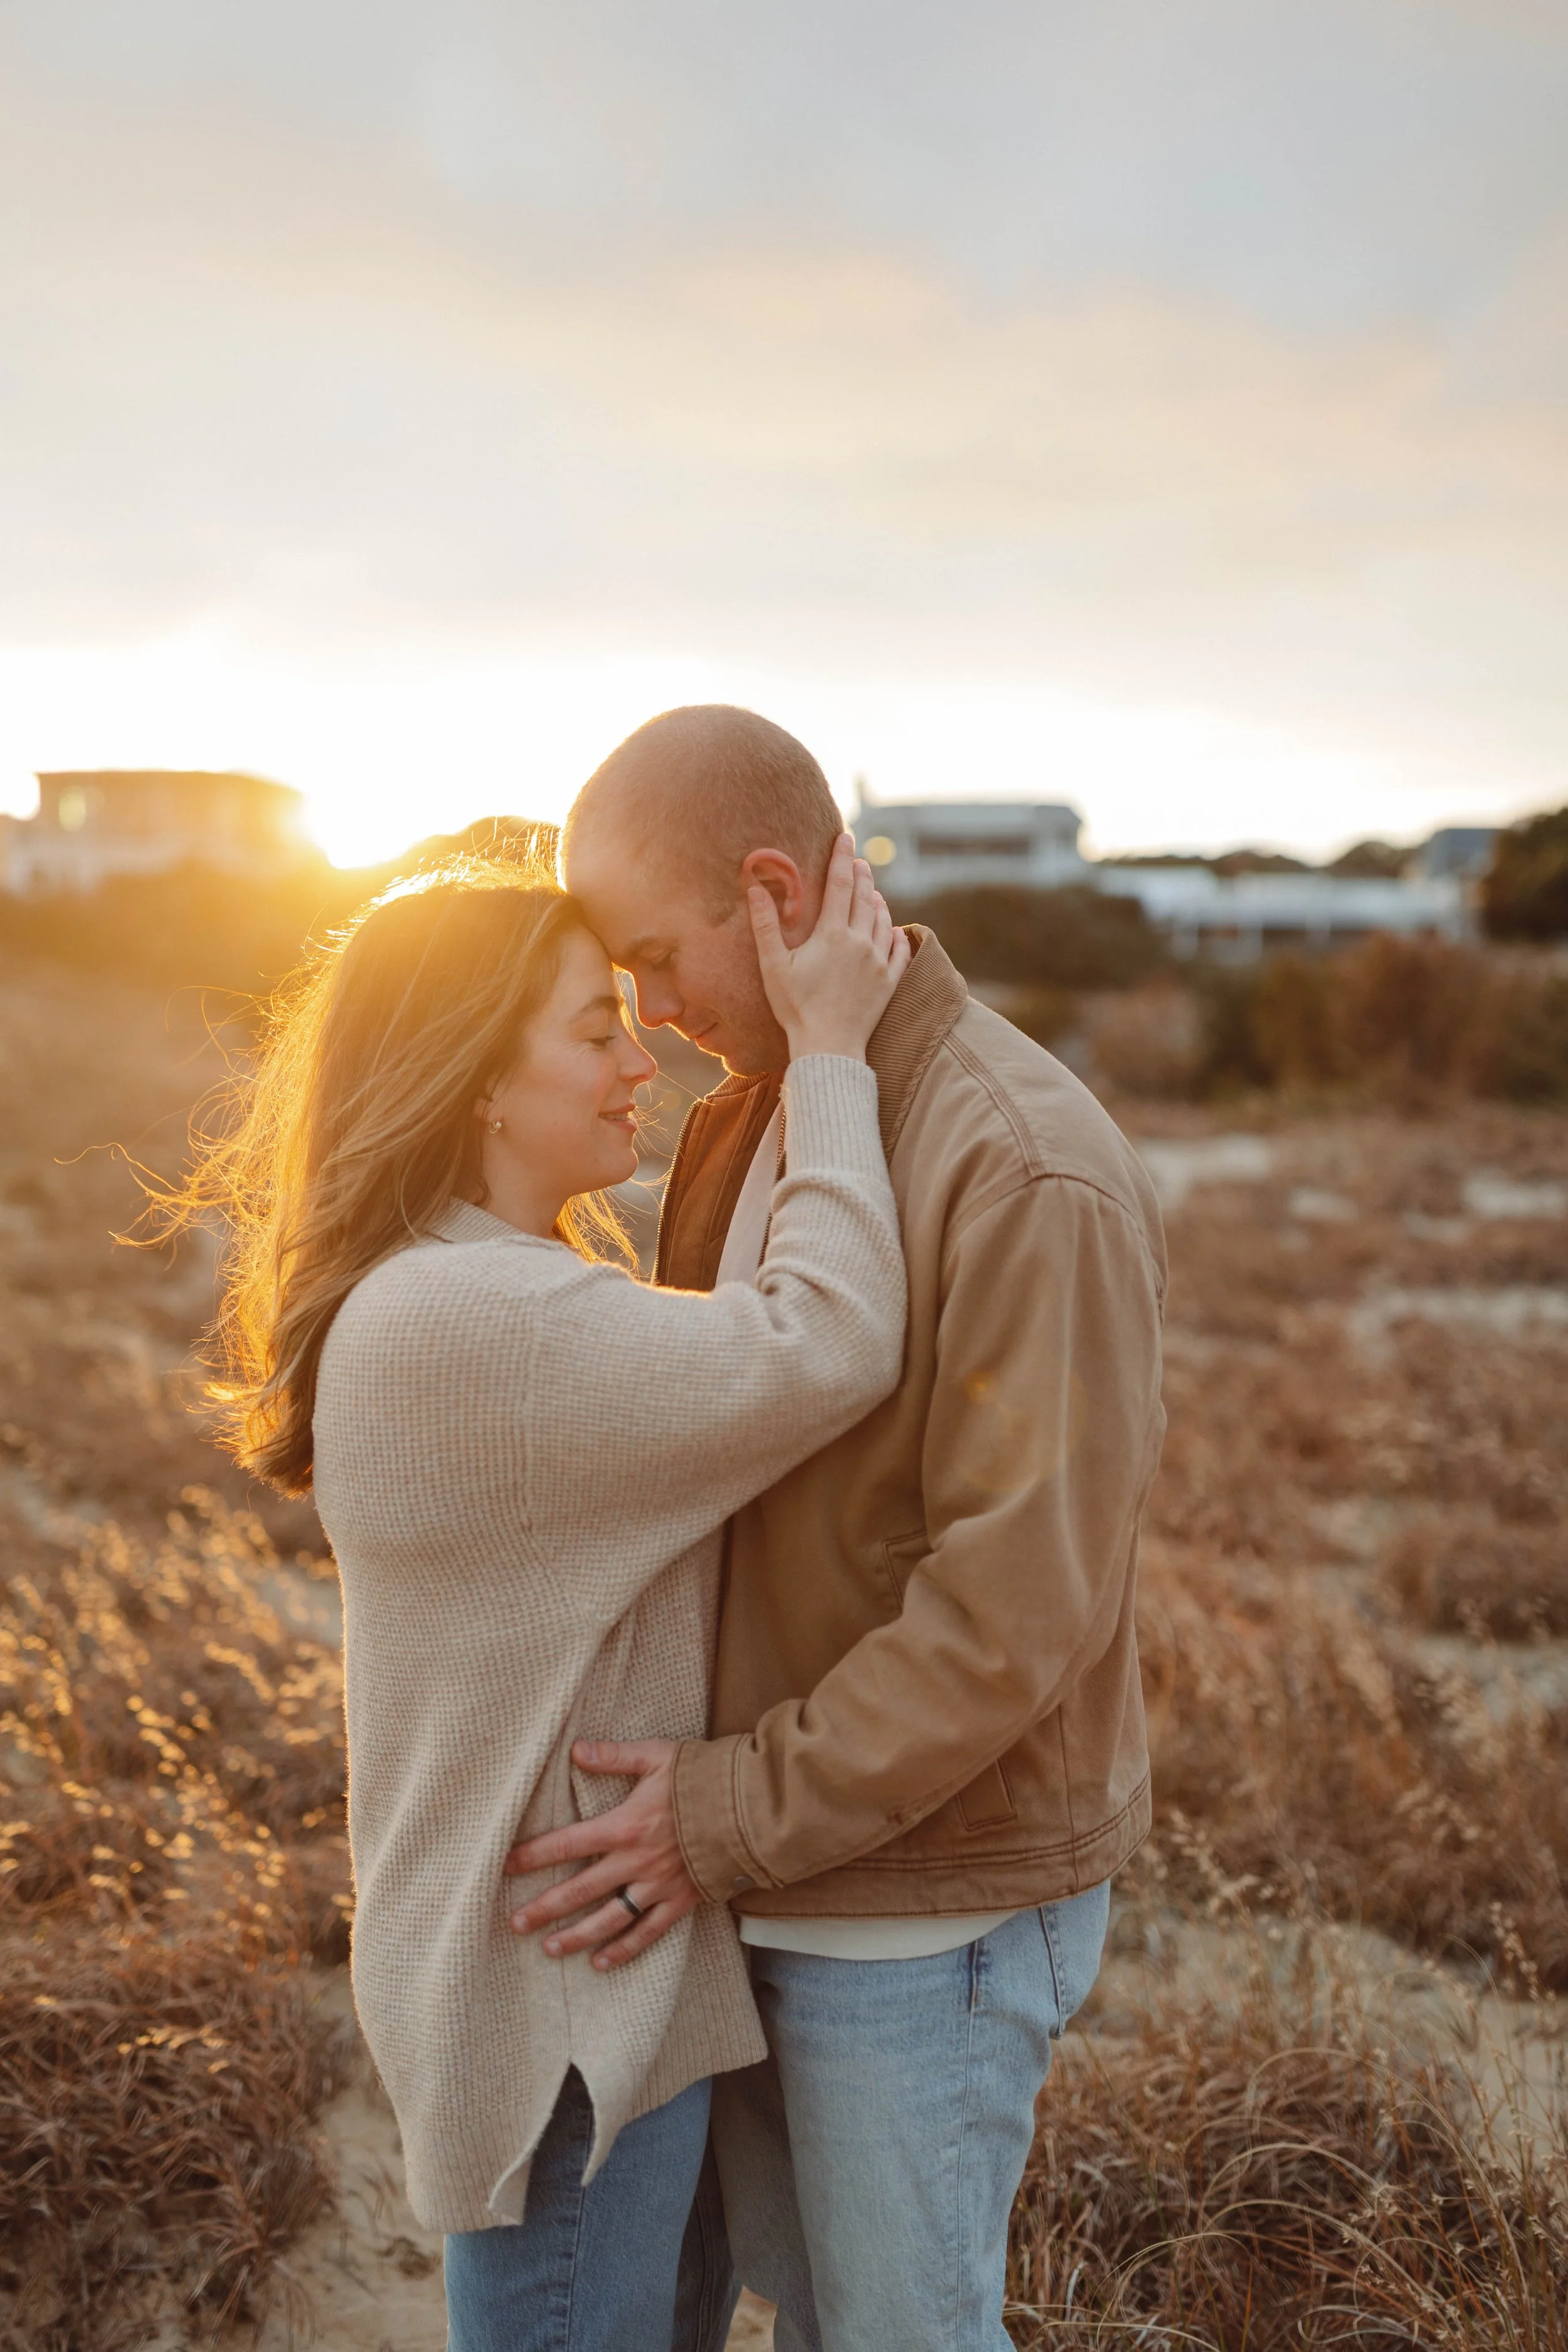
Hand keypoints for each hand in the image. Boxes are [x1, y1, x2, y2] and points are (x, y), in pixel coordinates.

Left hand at [503, 1739, 700, 1969]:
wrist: (750, 1809)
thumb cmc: (702, 1779)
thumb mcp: (657, 1756)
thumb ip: (615, 1757)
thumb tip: (576, 1750)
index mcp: (624, 1826)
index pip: (567, 1844)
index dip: (533, 1856)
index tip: (505, 1866)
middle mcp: (635, 1862)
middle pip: (580, 1891)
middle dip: (545, 1908)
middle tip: (516, 1923)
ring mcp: (657, 1887)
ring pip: (609, 1919)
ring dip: (577, 1936)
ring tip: (550, 1948)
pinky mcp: (680, 1902)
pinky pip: (647, 1933)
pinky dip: (624, 1951)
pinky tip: (601, 1963)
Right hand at [750, 831, 909, 1062]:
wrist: (828, 1047)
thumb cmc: (795, 1008)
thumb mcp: (774, 966)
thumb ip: (766, 925)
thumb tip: (755, 888)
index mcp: (833, 934)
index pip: (840, 884)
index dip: (842, 858)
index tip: (845, 837)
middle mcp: (861, 942)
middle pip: (865, 898)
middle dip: (863, 875)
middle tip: (860, 861)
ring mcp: (879, 963)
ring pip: (885, 921)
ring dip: (879, 902)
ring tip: (874, 892)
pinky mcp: (889, 983)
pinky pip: (900, 951)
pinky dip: (898, 936)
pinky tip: (896, 930)